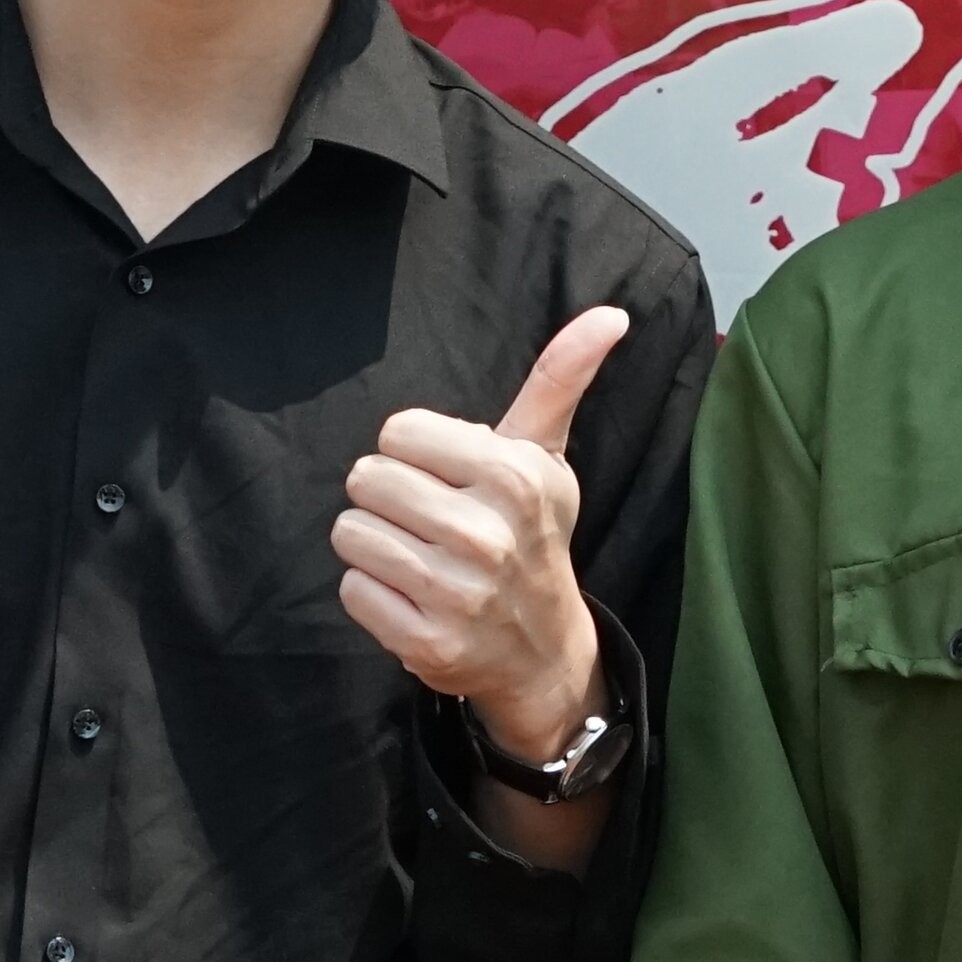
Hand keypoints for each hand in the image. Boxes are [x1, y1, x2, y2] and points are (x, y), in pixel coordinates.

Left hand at [333, 303, 624, 767]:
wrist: (543, 648)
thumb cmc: (533, 533)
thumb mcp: (547, 456)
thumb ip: (560, 378)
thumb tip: (610, 314)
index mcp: (513, 476)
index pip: (397, 432)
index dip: (414, 452)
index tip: (447, 477)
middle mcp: (486, 535)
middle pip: (366, 479)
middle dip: (389, 496)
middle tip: (429, 519)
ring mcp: (456, 594)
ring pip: (351, 533)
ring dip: (376, 544)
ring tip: (420, 556)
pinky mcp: (426, 642)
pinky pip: (352, 590)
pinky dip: (373, 593)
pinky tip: (412, 596)